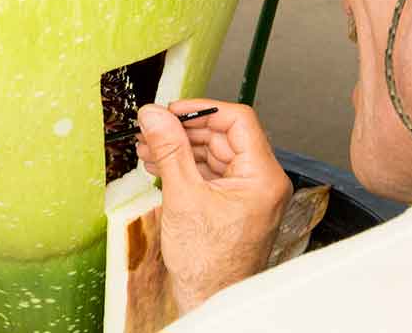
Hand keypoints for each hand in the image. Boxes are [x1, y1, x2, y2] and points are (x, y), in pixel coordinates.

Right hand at [135, 99, 292, 313]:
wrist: (210, 301)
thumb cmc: (208, 263)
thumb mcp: (182, 196)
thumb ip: (169, 149)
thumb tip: (155, 115)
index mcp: (263, 177)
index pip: (238, 121)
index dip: (202, 110)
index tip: (171, 110)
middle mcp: (262, 182)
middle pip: (223, 137)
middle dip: (184, 131)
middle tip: (152, 128)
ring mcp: (248, 193)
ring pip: (213, 154)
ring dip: (180, 149)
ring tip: (147, 147)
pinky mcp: (233, 204)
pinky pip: (210, 174)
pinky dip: (185, 167)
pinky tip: (159, 165)